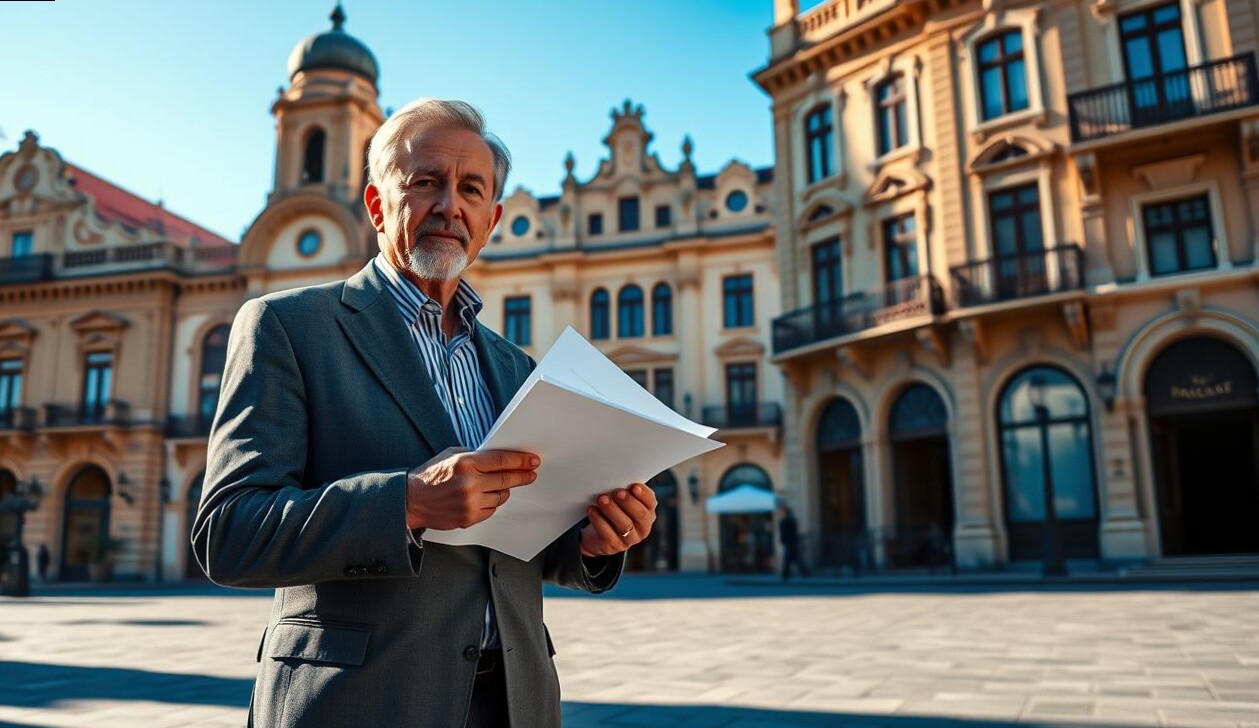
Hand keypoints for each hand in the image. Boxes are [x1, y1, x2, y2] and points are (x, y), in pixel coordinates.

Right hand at [405, 447, 538, 530]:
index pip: (501, 460)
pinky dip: (491, 503)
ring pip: (500, 496)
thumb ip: (475, 456)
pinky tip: (483, 498)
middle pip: (506, 479)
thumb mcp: (451, 455)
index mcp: (465, 463)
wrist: (411, 501)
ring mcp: (470, 502)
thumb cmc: (431, 476)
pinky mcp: (469, 518)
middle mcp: (469, 483)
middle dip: (522, 476)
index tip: (533, 461)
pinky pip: (491, 510)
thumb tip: (500, 458)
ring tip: (496, 486)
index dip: (520, 460)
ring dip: (502, 490)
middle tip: (531, 474)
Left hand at [580, 483, 656, 557]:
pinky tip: (592, 510)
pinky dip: (599, 521)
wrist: (598, 535)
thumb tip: (618, 478)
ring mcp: (629, 539)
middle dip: (629, 502)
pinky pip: (607, 534)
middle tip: (617, 492)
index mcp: (648, 513)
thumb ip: (625, 491)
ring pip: (624, 525)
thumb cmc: (613, 510)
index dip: (644, 495)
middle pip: (640, 514)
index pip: (651, 503)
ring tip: (602, 499)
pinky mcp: (613, 546)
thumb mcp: (621, 501)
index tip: (634, 486)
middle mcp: (642, 528)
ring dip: (612, 510)